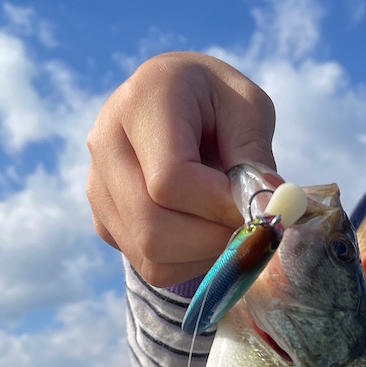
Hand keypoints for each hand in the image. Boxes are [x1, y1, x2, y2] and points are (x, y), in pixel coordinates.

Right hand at [86, 52, 277, 286]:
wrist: (181, 109)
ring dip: (203, 255)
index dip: (219, 207)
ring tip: (227, 226)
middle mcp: (106, 142)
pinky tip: (204, 232)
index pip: (170, 180)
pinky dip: (189, 263)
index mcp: (143, 101)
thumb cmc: (221, 106)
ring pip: (150, 253)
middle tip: (248, 228)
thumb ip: (256, 158)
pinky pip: (149, 266)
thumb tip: (267, 211)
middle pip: (152, 226)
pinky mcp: (103, 220)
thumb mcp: (250, 110)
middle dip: (212, 240)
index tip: (257, 209)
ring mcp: (98, 185)